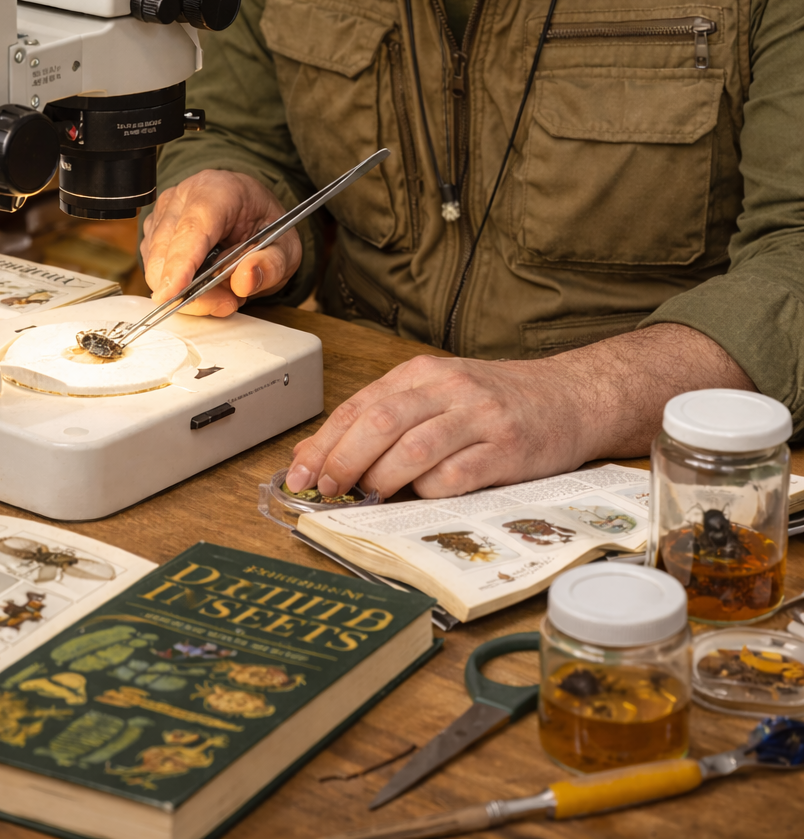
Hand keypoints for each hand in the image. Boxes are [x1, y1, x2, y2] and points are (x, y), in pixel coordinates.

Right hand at [141, 169, 301, 315]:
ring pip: (157, 268)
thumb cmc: (263, 223)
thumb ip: (271, 264)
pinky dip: (180, 287)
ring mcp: (161, 215)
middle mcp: (182, 198)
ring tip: (223, 289)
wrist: (249, 211)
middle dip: (193, 291)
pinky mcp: (151, 235)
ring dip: (188, 291)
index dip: (182, 262)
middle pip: (168, 254)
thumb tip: (245, 280)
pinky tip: (204, 280)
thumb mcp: (286, 247)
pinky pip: (157, 272)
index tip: (175, 292)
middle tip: (228, 301)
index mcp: (217, 190)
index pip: (193, 228)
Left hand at [284, 324, 755, 498]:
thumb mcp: (437, 396)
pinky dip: (430, 493)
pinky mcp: (507, 449)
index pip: (360, 406)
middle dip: (342, 462)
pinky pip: (456, 477)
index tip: (300, 475)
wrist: (571, 395)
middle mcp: (448, 388)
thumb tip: (319, 455)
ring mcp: (479, 417)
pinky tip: (421, 499)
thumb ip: (385, 419)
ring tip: (366, 499)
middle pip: (380, 424)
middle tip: (324, 492)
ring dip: (381, 480)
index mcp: (423, 373)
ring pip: (413, 450)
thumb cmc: (496, 401)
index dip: (324, 443)